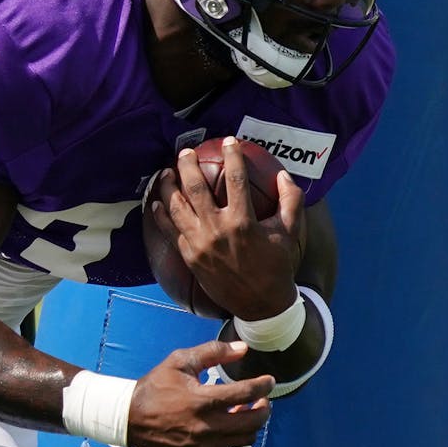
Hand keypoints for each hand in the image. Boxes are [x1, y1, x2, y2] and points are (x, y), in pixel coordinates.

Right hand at [128, 340, 271, 446]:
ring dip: (251, 423)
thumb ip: (213, 351)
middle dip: (264, 408)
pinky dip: (232, 435)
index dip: (263, 385)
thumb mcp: (181, 361)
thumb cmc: (155, 387)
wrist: (130, 419)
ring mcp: (203, 446)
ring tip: (243, 409)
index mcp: (202, 400)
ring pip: (245, 438)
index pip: (246, 393)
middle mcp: (206, 427)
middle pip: (253, 421)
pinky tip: (225, 422)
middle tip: (261, 398)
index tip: (269, 380)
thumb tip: (242, 348)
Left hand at [153, 139, 305, 319]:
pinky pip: (170, 231)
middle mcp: (217, 231)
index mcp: (243, 223)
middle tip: (185, 151)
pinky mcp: (189, 256)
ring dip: (168, 186)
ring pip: (176, 207)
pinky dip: (160, 215)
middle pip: (196, 188)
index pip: (235, 179)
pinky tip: (156, 203)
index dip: (232, 156)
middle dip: (188, 164)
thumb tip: (283, 175)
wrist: (261, 305)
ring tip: (166, 171)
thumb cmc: (277, 266)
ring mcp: (199, 244)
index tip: (229, 141)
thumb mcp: (290, 232)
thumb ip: (291, 201)